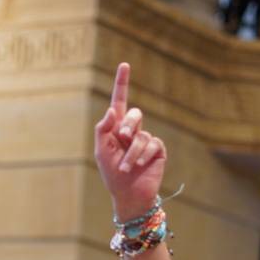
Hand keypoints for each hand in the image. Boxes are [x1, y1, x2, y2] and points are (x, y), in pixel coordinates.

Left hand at [94, 62, 165, 221]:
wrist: (129, 194)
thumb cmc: (112, 174)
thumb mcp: (102, 152)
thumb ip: (103, 130)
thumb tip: (113, 110)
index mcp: (116, 128)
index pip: (120, 101)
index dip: (122, 83)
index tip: (124, 65)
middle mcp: (133, 131)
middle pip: (135, 114)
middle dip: (127, 126)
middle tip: (121, 140)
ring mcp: (146, 140)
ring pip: (141, 135)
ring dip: (131, 153)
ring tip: (126, 167)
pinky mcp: (157, 150)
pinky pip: (152, 144)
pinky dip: (143, 155)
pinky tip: (138, 165)